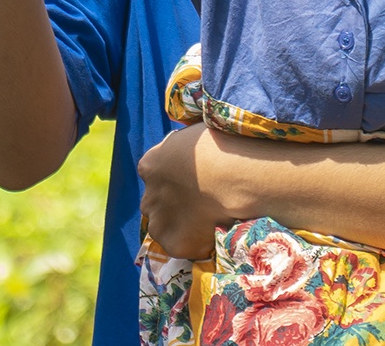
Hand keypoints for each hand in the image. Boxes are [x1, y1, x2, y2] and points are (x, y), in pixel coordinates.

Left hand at [138, 124, 248, 261]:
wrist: (235, 174)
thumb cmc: (220, 146)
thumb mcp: (193, 136)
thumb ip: (183, 150)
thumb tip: (189, 152)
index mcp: (150, 165)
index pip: (155, 176)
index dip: (174, 181)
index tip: (194, 184)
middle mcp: (149, 196)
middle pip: (157, 205)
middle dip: (174, 206)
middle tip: (203, 205)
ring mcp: (160, 223)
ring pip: (166, 230)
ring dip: (182, 228)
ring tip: (212, 223)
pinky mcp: (175, 245)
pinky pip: (186, 248)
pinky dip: (199, 245)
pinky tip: (218, 234)